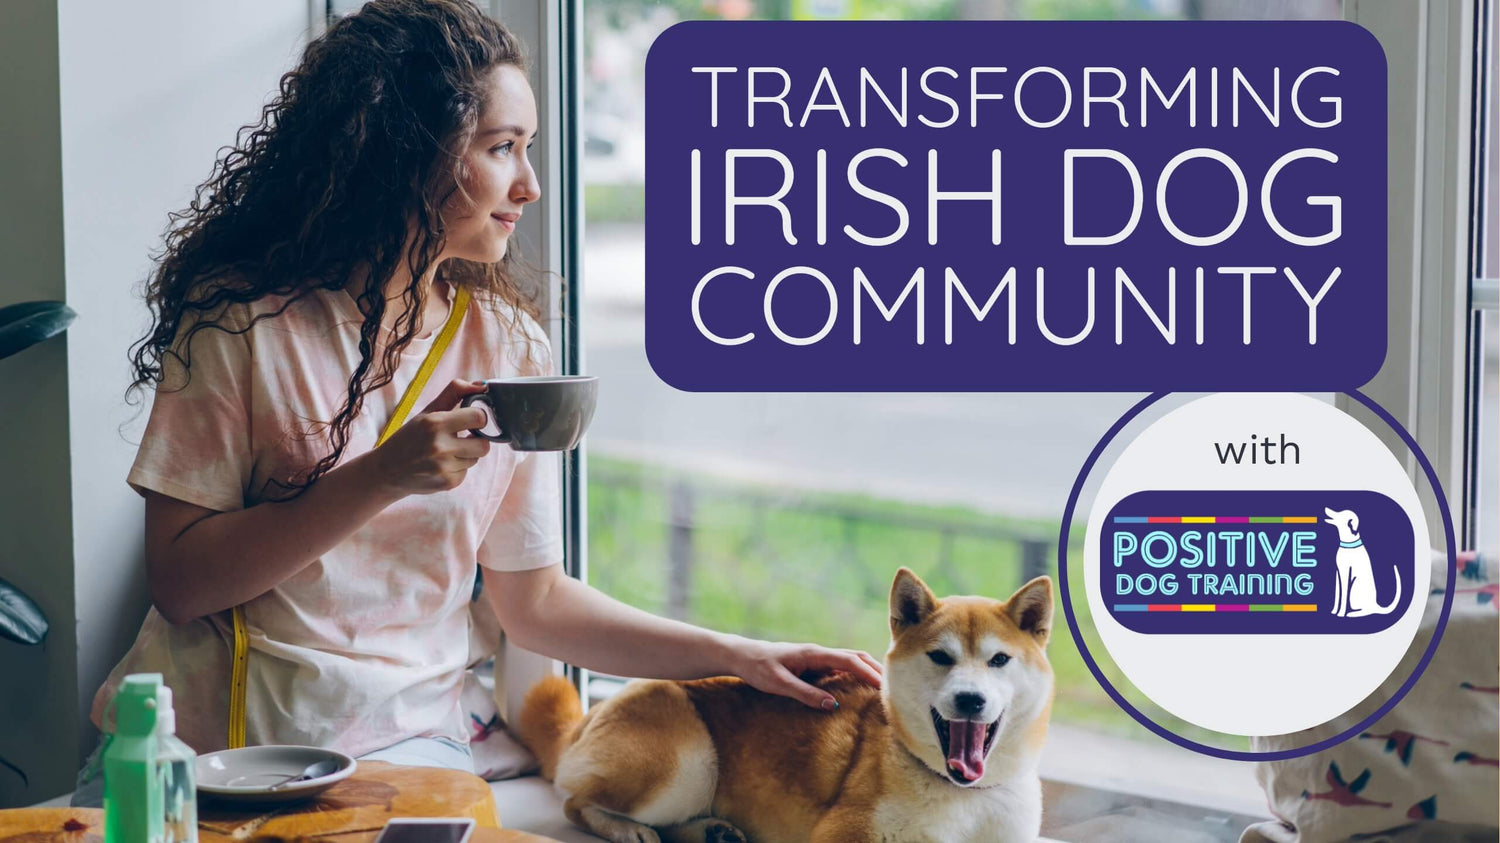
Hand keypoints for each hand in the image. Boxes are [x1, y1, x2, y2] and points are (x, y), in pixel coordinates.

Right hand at [366, 379, 491, 495]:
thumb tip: (482, 386)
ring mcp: (444, 467)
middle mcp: (440, 446)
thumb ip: (454, 393)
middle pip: (484, 444)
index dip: (479, 418)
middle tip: (462, 437)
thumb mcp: (427, 412)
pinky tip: (440, 465)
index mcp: (436, 423)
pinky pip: (466, 472)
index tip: (471, 420)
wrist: (387, 471)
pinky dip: (457, 468)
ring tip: (445, 452)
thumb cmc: (410, 437)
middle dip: (476, 440)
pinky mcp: (448, 483)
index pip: (479, 417)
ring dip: (466, 454)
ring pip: (476, 458)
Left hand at [728, 637, 882, 710]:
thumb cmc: (756, 668)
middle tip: (895, 687)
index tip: (885, 687)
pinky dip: (855, 673)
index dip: (869, 673)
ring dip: (867, 670)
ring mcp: (816, 657)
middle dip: (876, 670)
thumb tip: (833, 704)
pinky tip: (860, 687)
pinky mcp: (811, 664)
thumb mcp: (778, 684)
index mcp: (813, 653)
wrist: (740, 656)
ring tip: (884, 688)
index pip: (850, 661)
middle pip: (855, 657)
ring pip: (849, 660)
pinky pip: (839, 667)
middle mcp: (818, 652)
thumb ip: (805, 694)